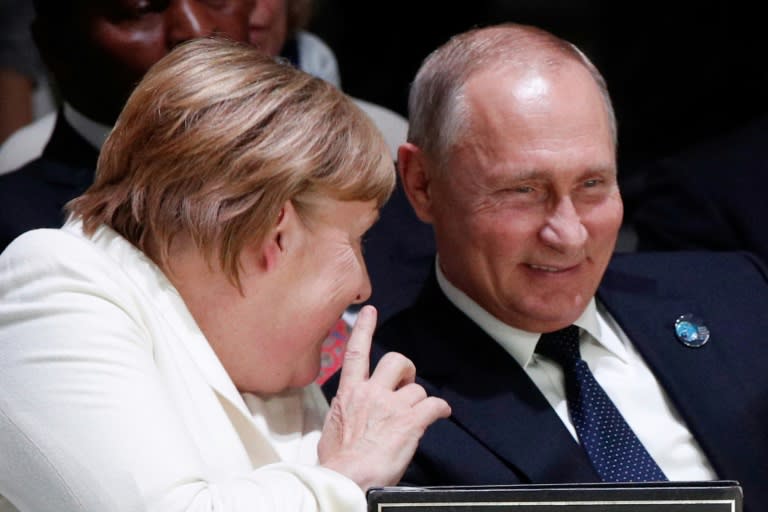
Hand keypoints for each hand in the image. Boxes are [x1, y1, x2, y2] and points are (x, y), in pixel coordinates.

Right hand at [318, 305, 450, 489]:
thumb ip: (344, 413)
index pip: (355, 353)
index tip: (369, 312)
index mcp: (348, 393)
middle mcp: (371, 393)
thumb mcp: (332, 428)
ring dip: (419, 401)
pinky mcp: (410, 421)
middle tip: (406, 385)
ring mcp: (391, 405)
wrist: (346, 477)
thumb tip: (348, 418)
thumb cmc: (336, 462)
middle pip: (396, 361)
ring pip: (417, 388)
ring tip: (415, 417)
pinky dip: (440, 409)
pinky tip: (441, 414)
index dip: (363, 329)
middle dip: (406, 370)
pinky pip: (434, 405)